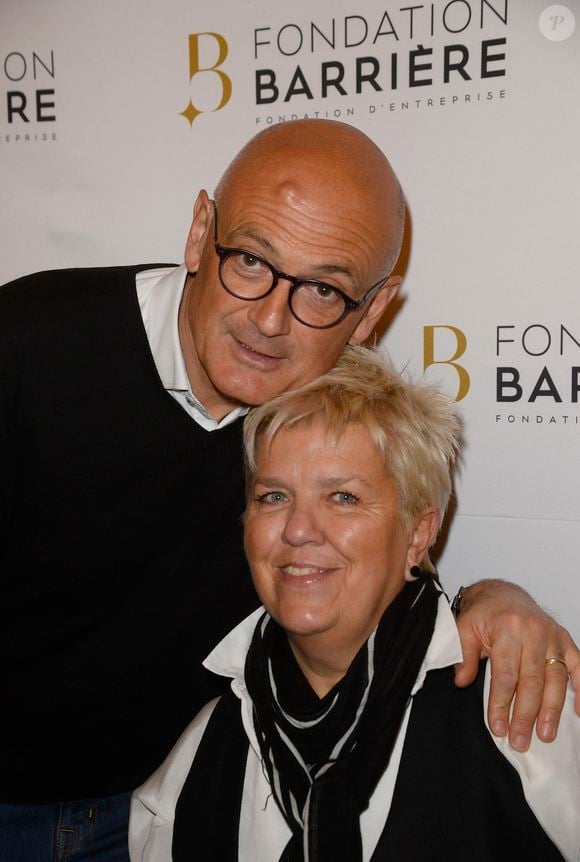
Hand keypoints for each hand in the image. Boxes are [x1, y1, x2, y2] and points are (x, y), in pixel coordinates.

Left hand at [453, 579, 579, 751]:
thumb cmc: (484, 613)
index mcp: (508, 628)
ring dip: (551, 710)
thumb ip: (464, 655)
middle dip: (526, 715)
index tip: (497, 727)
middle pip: (532, 681)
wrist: (503, 594)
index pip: (505, 674)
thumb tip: (461, 682)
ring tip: (545, 735)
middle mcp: (534, 632)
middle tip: (520, 740)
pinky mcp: (565, 640)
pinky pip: (578, 666)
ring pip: (556, 679)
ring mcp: (553, 636)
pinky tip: (578, 712)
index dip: (501, 704)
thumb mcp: (465, 628)